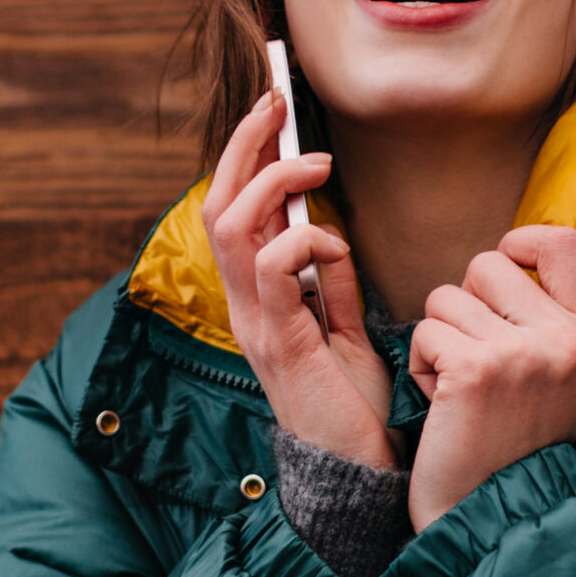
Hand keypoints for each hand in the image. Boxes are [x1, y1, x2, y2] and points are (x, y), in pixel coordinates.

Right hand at [203, 91, 396, 468]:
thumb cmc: (354, 406)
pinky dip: (307, 239)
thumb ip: (330, 285)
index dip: (243, 157)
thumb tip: (328, 236)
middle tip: (277, 104)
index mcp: (255, 299)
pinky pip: (274, 266)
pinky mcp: (278, 341)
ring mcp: (254, 323)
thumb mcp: (345, 331)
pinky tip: (337, 247)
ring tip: (317, 163)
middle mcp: (242, 306)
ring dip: (273, 180)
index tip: (273, 111)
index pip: (230, 213)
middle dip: (244, 146)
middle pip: (217, 205)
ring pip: (231, 225)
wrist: (358, 472)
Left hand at [407, 225, 575, 530]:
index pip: (564, 243)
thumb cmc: (516, 444)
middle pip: (488, 264)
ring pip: (446, 298)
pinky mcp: (476, 370)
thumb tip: (515, 253)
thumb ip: (549, 318)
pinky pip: (424, 333)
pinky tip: (443, 406)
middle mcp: (567, 340)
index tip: (503, 269)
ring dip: (438, 340)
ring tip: (459, 391)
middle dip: (464, 304)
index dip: (522, 242)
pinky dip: (421, 368)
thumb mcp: (561, 377)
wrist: (497, 517)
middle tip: (474, 360)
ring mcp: (523, 353)